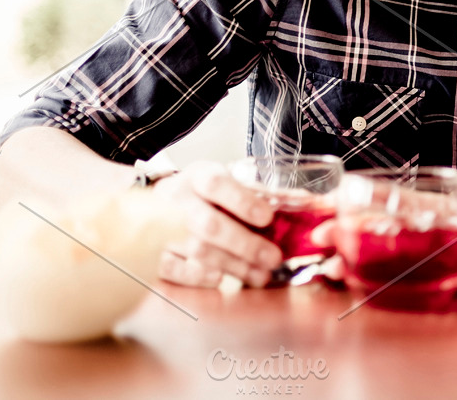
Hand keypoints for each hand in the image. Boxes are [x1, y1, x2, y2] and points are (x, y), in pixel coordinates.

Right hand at [150, 161, 282, 288]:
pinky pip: (171, 268)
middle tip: (273, 258)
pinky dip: (197, 276)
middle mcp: (177, 200)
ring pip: (195, 250)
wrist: (152, 203)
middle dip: (245, 245)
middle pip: (209, 225)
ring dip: (232, 265)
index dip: (243, 202)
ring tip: (260, 276)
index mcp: (198, 176)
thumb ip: (262, 194)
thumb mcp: (229, 183)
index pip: (218, 184)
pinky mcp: (150, 252)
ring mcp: (159, 227)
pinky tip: (220, 280)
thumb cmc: (201, 195)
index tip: (267, 218)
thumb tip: (305, 202)